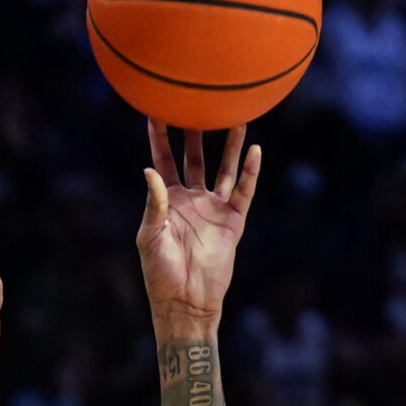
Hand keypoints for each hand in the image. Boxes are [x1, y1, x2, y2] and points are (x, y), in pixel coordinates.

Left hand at [138, 122, 259, 335]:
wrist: (186, 302)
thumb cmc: (160, 273)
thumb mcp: (150, 237)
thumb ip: (154, 203)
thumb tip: (149, 170)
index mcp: (167, 200)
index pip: (163, 160)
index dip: (160, 137)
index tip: (156, 110)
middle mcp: (191, 200)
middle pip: (195, 158)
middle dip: (196, 132)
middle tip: (199, 103)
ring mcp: (213, 210)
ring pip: (224, 170)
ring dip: (230, 146)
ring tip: (236, 119)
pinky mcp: (232, 222)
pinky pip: (243, 193)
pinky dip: (250, 173)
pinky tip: (255, 152)